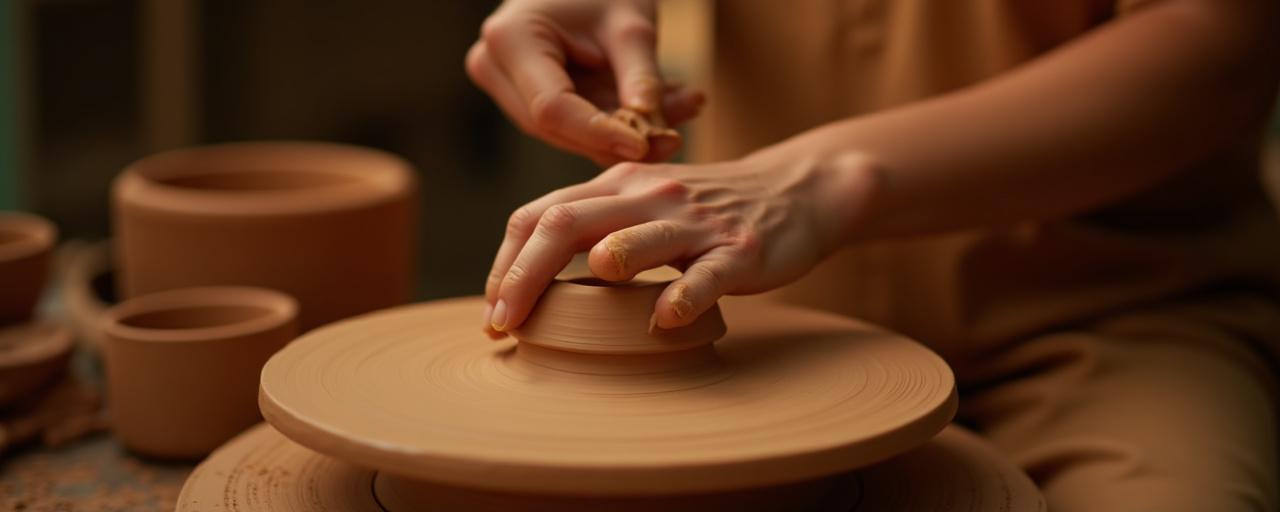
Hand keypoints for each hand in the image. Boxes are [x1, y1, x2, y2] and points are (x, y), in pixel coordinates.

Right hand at [466, 0, 704, 164]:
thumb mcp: (631, 25)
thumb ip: (641, 77)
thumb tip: (653, 134)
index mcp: (511, 39)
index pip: (552, 108)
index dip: (598, 134)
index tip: (644, 146)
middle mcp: (494, 66)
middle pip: (556, 127)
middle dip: (618, 137)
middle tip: (675, 136)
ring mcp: (505, 84)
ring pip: (567, 133)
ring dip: (626, 131)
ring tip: (682, 108)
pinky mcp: (526, 96)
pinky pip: (572, 124)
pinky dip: (618, 122)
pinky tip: (665, 108)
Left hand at [482, 150, 880, 336]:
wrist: (796, 190)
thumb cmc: (706, 210)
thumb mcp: (643, 203)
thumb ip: (593, 225)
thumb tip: (525, 275)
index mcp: (616, 186)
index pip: (540, 213)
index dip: (505, 261)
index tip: (493, 307)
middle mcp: (647, 196)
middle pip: (567, 224)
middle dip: (522, 275)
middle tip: (502, 323)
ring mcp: (694, 223)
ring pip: (633, 240)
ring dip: (591, 272)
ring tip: (557, 315)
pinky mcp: (738, 252)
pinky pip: (705, 277)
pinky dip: (682, 299)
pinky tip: (664, 322)